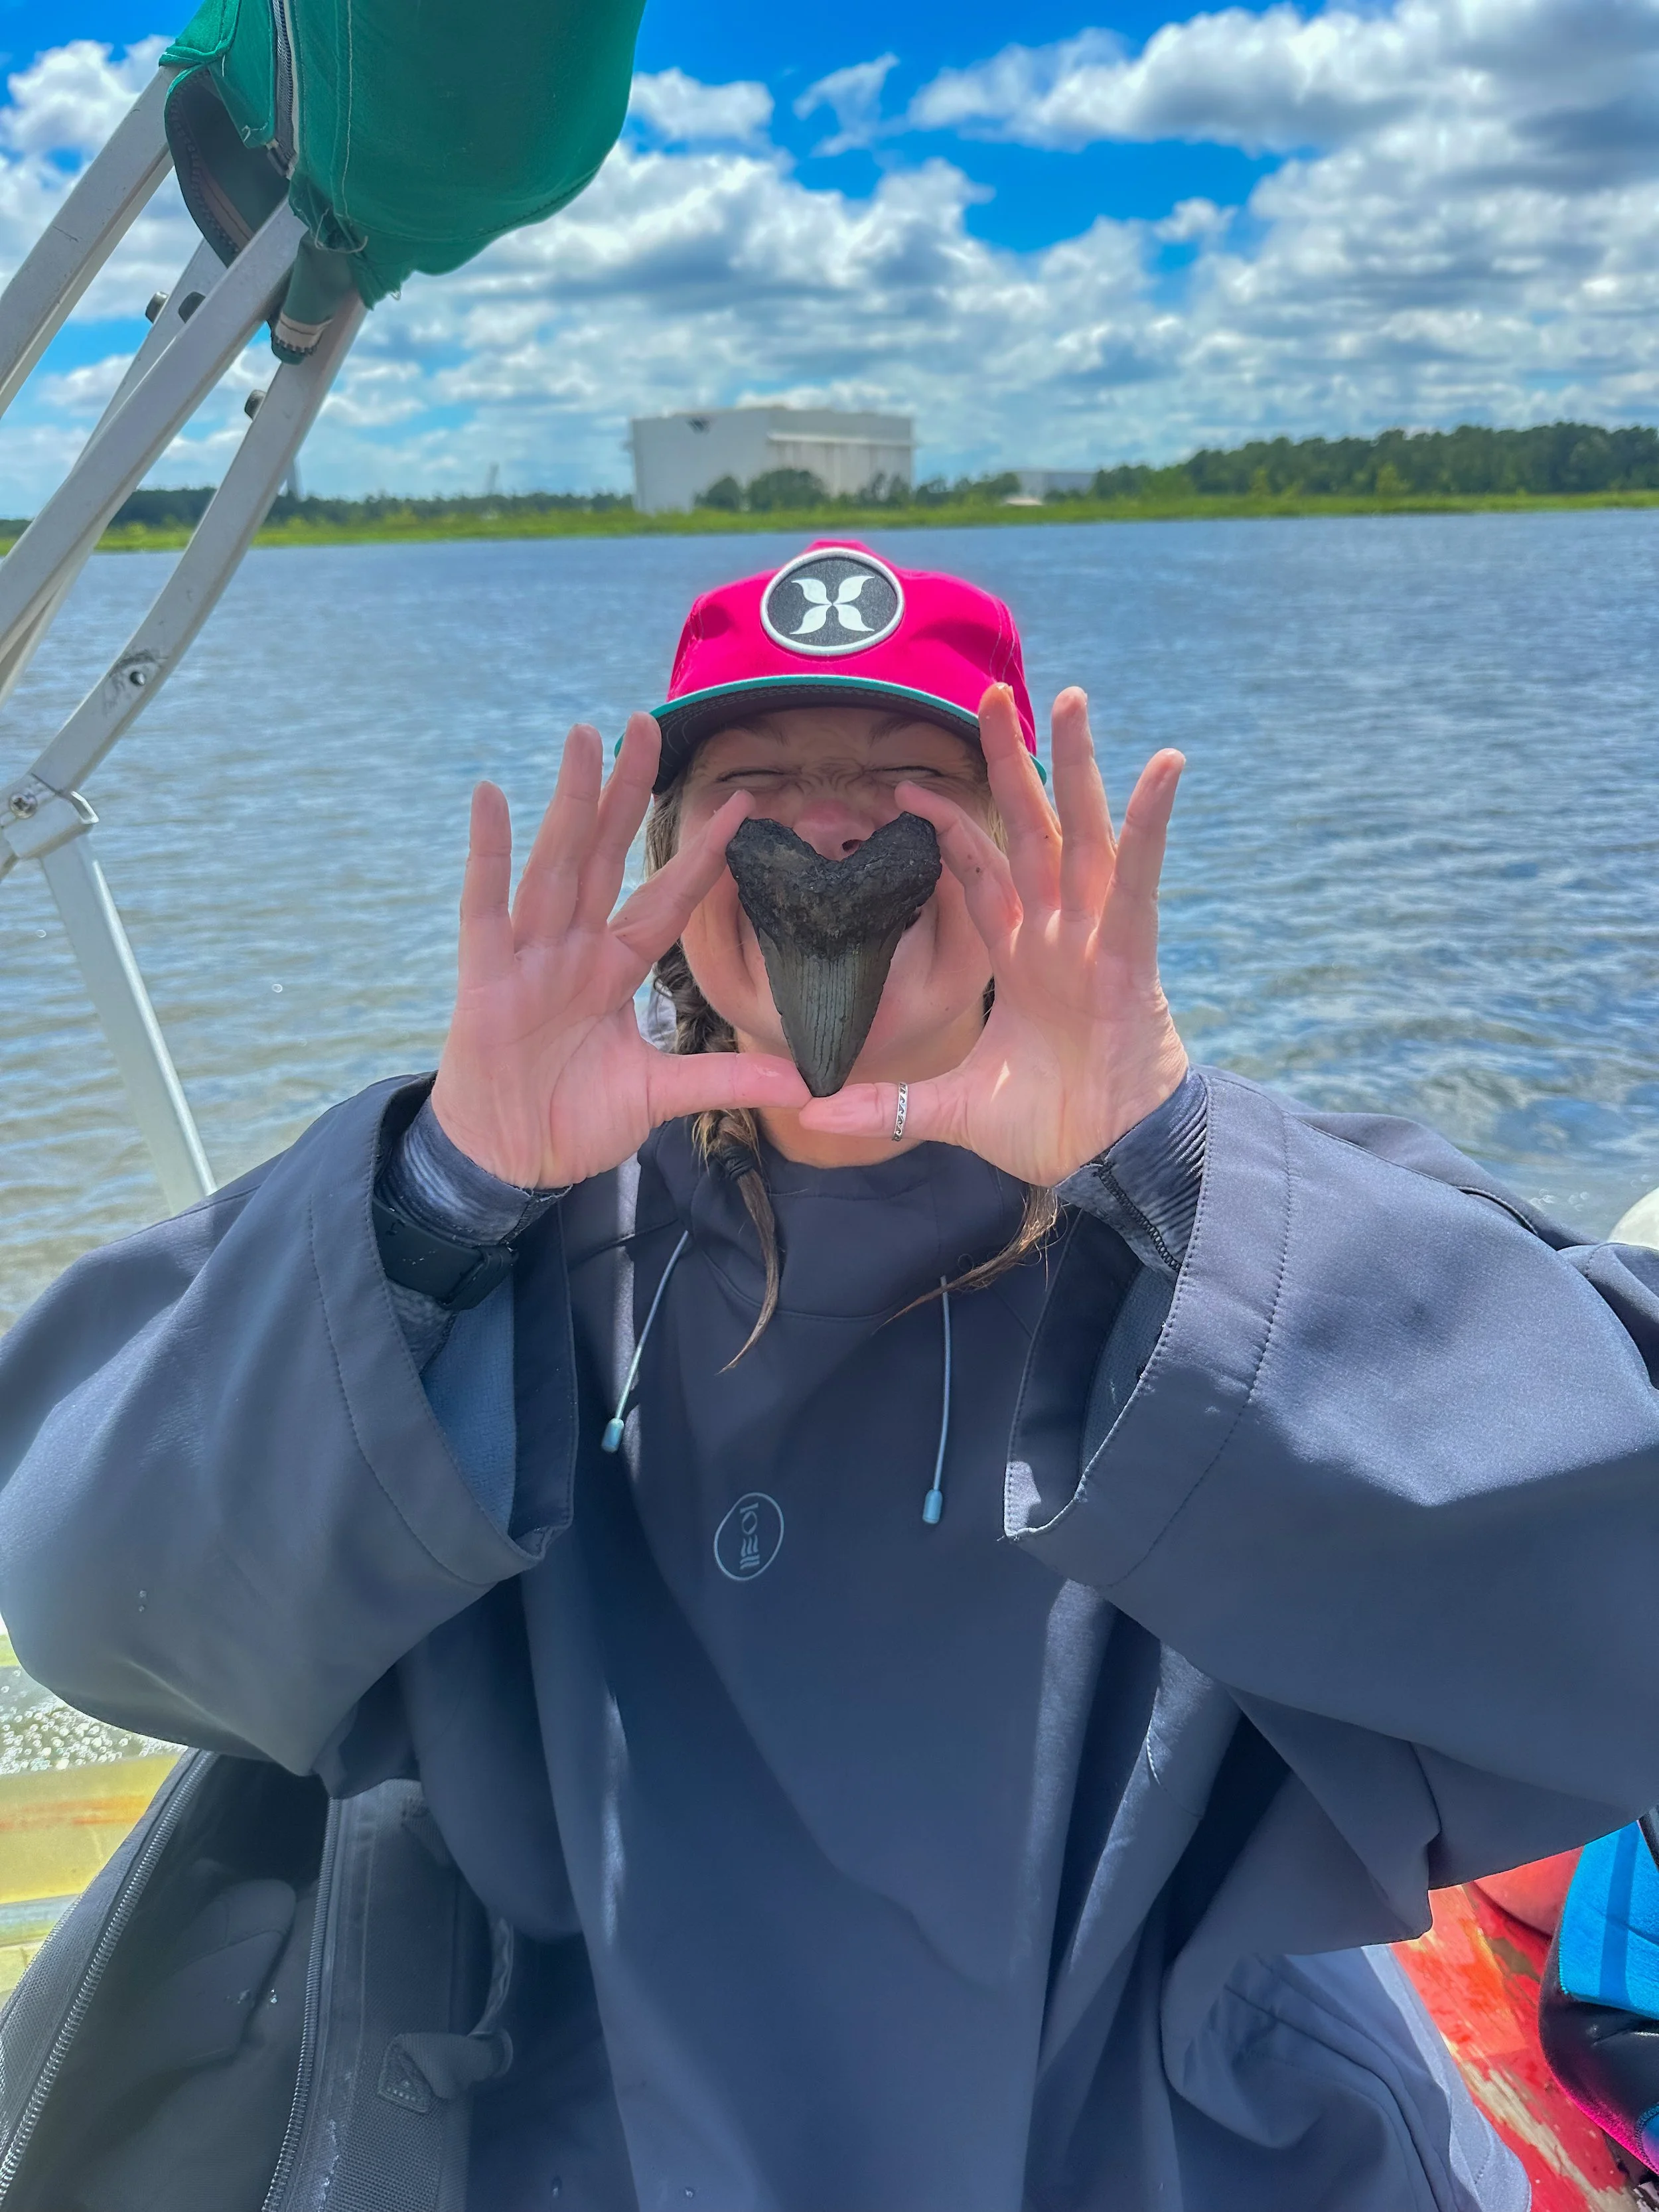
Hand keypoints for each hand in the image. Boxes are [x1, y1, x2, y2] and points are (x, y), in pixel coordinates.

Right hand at [430, 713, 807, 1187]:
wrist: (507, 1163)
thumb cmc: (571, 1121)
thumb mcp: (660, 1097)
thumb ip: (725, 1082)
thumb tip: (805, 1085)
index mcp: (616, 970)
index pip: (667, 898)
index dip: (702, 854)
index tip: (742, 803)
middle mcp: (575, 949)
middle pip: (607, 855)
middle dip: (627, 791)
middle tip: (646, 723)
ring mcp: (529, 955)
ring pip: (556, 863)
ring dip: (573, 801)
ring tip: (587, 738)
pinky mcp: (486, 975)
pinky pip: (486, 904)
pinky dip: (488, 852)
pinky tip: (493, 797)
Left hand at [797, 685, 1187, 1186]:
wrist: (1107, 1162)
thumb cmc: (1048, 1130)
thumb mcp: (949, 1111)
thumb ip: (886, 1105)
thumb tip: (814, 1113)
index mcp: (1019, 957)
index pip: (979, 873)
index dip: (949, 830)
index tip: (903, 793)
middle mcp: (1057, 933)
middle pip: (1030, 830)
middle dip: (1011, 764)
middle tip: (989, 694)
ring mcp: (1095, 937)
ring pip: (1083, 833)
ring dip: (1078, 766)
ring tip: (1071, 697)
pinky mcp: (1130, 954)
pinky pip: (1139, 878)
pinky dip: (1150, 824)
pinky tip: (1163, 767)